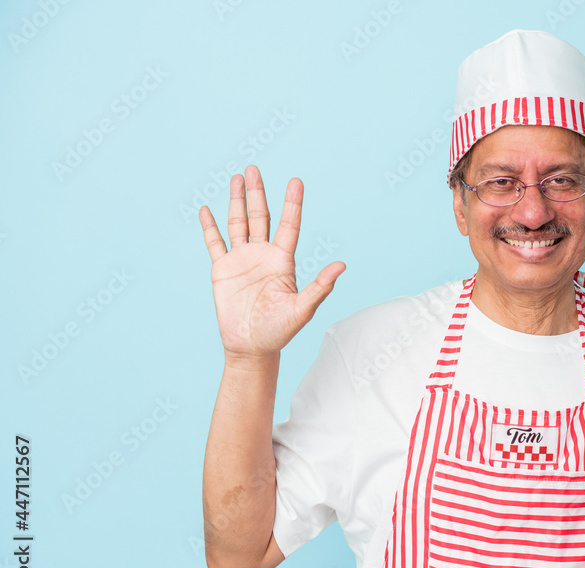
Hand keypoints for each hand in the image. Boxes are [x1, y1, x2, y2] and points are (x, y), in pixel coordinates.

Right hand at [198, 166, 344, 360]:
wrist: (251, 347)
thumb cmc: (280, 331)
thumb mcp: (303, 309)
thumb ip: (320, 287)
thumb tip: (341, 266)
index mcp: (283, 261)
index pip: (289, 225)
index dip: (292, 203)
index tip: (296, 181)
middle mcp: (263, 255)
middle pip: (261, 217)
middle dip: (257, 192)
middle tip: (254, 168)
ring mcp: (242, 260)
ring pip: (238, 223)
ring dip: (237, 201)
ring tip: (237, 178)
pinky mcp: (222, 269)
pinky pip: (215, 243)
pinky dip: (210, 226)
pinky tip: (207, 209)